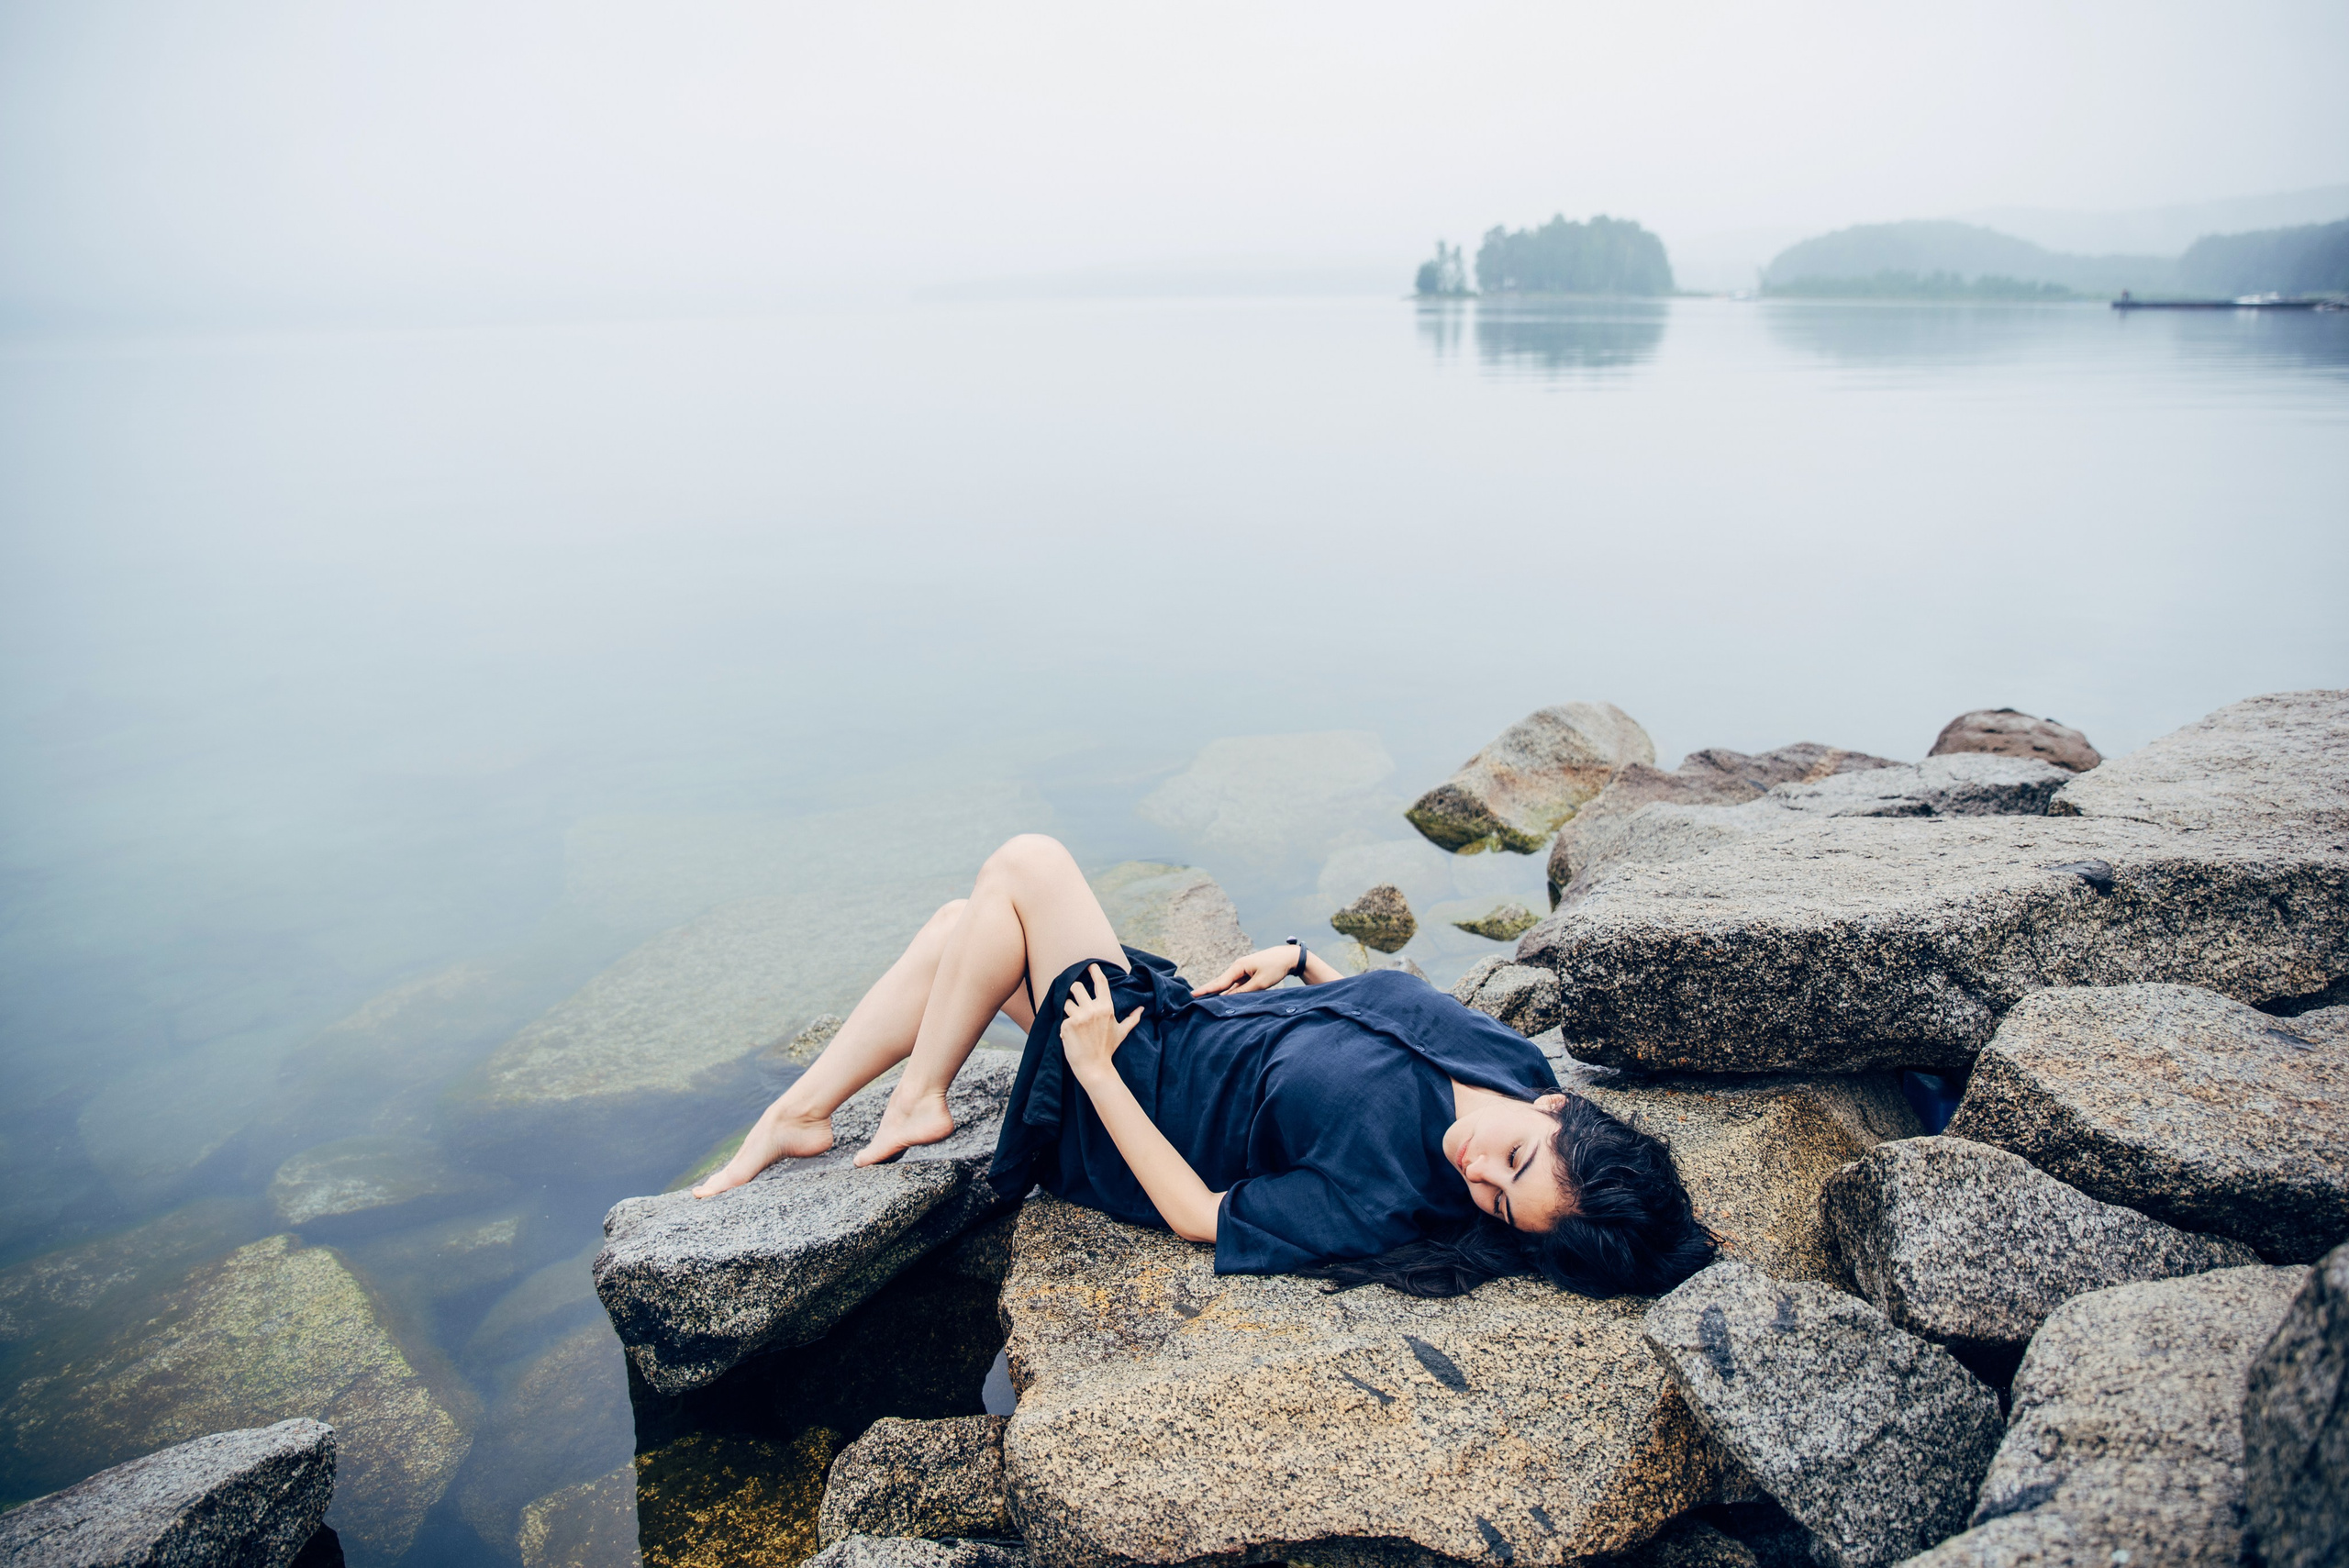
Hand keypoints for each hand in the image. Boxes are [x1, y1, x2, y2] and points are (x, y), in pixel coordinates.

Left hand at [1061, 964, 1143, 1082]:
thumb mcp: (1121, 1032)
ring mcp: (1079, 1017)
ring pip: (1066, 1002)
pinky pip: (1062, 1018)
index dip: (1095, 971)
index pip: (1100, 983)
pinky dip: (1065, 1027)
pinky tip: (1072, 1037)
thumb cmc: (1108, 1049)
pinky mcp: (1067, 1025)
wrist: (1094, 1067)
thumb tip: (1142, 1009)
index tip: (1090, 965)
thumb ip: (1132, 1019)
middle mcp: (1093, 1010)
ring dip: (1068, 1011)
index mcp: (1106, 1008)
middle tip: (1076, 1001)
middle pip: (1076, 987)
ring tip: (1075, 1025)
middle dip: (1073, 991)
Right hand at [1195, 945, 1304, 995]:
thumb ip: (1244, 991)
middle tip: (1193, 998)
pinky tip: (1222, 998)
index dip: (1207, 989)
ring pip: (1227, 984)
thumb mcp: (1260, 983)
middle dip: (1208, 990)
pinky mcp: (1247, 974)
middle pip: (1220, 982)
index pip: (1220, 982)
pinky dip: (1229, 991)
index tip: (1193, 994)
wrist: (1287, 957)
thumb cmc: (1275, 968)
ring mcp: (1242, 970)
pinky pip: (1235, 984)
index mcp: (1239, 966)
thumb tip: (1229, 998)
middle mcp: (1237, 967)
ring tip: (1203, 1000)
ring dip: (1218, 992)